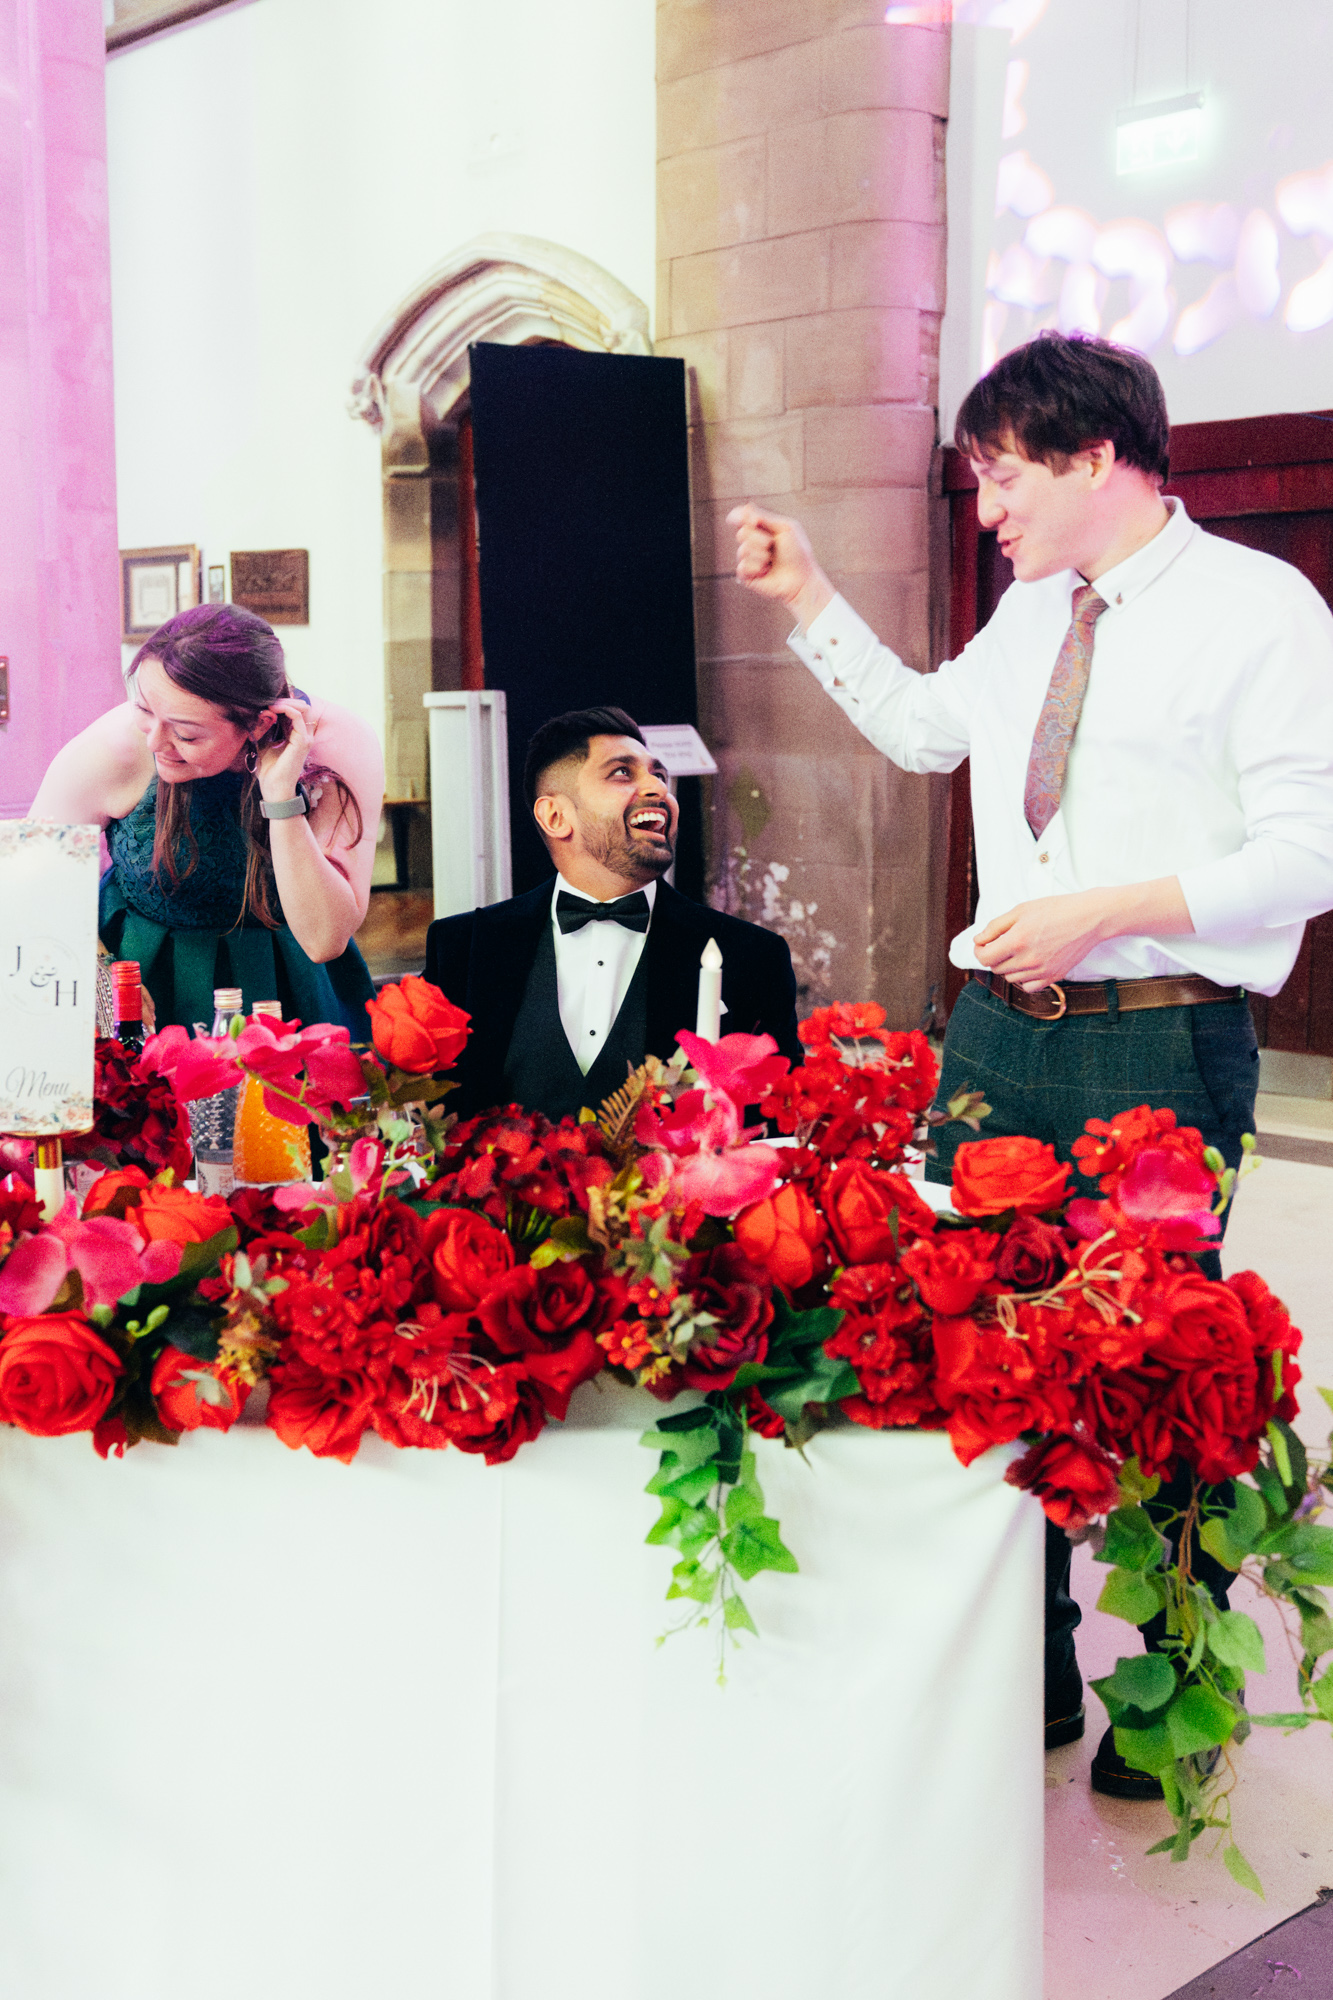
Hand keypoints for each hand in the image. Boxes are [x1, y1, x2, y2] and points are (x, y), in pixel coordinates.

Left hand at [253, 698, 314, 804]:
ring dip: (286, 702)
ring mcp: (305, 739)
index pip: (296, 711)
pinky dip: (286, 709)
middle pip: (302, 707)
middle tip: (269, 699)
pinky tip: (273, 708)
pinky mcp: (302, 742)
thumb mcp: (264, 744)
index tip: (267, 700)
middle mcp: (304, 736)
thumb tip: (260, 711)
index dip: (284, 702)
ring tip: (270, 702)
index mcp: (297, 736)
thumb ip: (265, 728)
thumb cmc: (269, 770)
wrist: (274, 789)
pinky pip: (297, 717)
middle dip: (286, 699)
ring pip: (302, 709)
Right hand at [726, 504, 833, 629]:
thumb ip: (764, 516)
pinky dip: (757, 567)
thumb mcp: (784, 528)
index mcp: (761, 529)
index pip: (741, 518)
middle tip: (772, 545)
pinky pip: (742, 566)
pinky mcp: (746, 576)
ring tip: (772, 561)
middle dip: (759, 538)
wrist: (801, 579)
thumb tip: (745, 507)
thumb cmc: (797, 553)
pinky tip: (766, 571)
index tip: (750, 520)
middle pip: (742, 532)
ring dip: (761, 554)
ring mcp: (748, 559)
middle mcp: (752, 543)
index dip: (739, 516)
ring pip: (743, 550)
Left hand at [974, 891, 1119, 990]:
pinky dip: (1025, 978)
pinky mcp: (1054, 977)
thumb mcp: (1021, 910)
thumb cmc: (1056, 910)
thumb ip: (995, 927)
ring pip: (1011, 978)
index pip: (985, 958)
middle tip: (1004, 943)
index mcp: (1017, 941)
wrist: (1090, 918)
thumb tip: (979, 941)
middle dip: (995, 956)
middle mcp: (1028, 960)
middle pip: (997, 968)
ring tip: (1021, 950)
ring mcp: (1042, 971)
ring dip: (1010, 966)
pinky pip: (1028, 987)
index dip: (980, 951)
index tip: (983, 945)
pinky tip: (1030, 964)